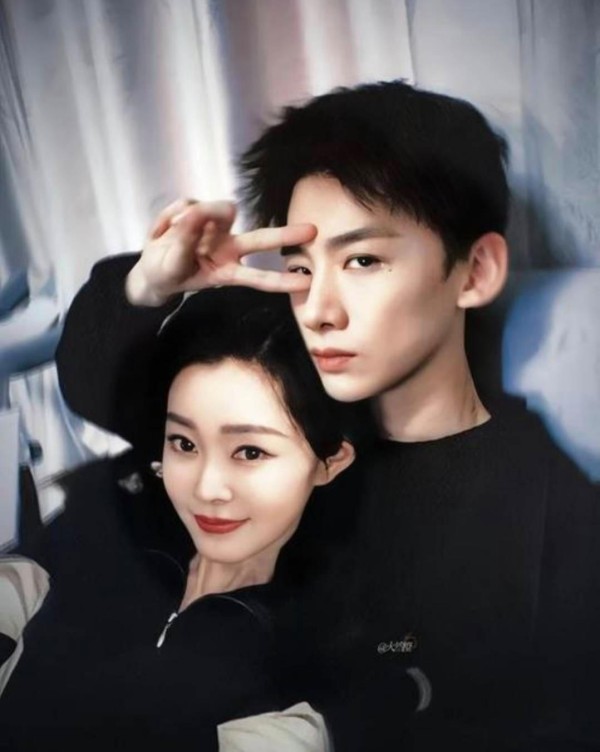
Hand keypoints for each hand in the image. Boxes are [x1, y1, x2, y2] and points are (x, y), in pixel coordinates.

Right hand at [126, 199, 316, 305]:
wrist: (150, 269)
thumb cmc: (168, 272)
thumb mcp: (174, 264)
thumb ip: (188, 236)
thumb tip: (201, 210)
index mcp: (226, 272)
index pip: (259, 278)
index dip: (281, 281)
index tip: (305, 283)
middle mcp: (228, 248)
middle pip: (261, 240)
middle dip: (285, 235)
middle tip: (312, 230)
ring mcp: (216, 230)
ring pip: (220, 210)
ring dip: (196, 215)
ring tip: (170, 231)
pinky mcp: (201, 213)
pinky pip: (189, 205)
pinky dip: (172, 215)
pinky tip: (165, 227)